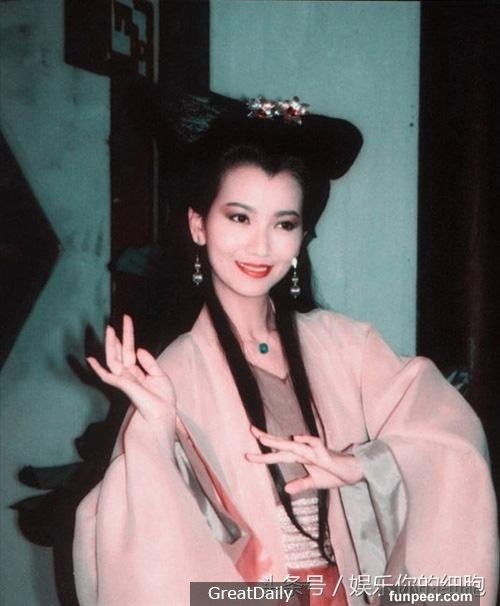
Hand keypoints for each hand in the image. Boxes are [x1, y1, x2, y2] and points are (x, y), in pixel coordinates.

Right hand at [86, 315, 175, 434]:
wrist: (158, 434)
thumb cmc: (162, 412)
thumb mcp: (162, 383)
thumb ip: (149, 366)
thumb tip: (139, 350)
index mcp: (142, 375)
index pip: (132, 351)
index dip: (128, 336)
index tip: (125, 319)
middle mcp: (132, 379)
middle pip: (122, 355)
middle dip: (118, 339)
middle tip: (112, 323)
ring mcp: (126, 386)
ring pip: (115, 363)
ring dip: (111, 347)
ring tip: (108, 332)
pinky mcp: (124, 394)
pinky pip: (110, 379)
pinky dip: (100, 370)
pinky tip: (91, 360)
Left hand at [246, 426, 363, 494]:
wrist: (353, 472)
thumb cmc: (335, 474)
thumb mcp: (315, 483)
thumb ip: (301, 485)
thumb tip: (286, 489)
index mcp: (300, 458)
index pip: (278, 455)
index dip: (263, 455)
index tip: (247, 455)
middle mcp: (304, 452)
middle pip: (282, 445)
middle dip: (266, 439)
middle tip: (251, 430)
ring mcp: (314, 452)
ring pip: (293, 445)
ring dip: (279, 442)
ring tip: (263, 439)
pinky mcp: (325, 454)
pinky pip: (314, 445)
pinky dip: (305, 441)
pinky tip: (296, 438)